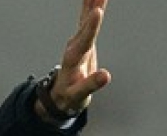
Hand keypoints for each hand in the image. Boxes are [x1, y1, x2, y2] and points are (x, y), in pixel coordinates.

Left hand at [43, 0, 112, 117]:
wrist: (61, 95)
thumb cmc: (69, 96)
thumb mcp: (78, 95)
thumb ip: (90, 85)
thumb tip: (105, 76)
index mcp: (73, 59)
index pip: (84, 40)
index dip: (91, 27)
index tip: (97, 12)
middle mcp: (74, 47)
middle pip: (85, 24)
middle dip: (92, 8)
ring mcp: (77, 42)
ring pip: (85, 19)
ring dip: (92, 3)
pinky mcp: (81, 40)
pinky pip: (87, 20)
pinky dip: (92, 8)